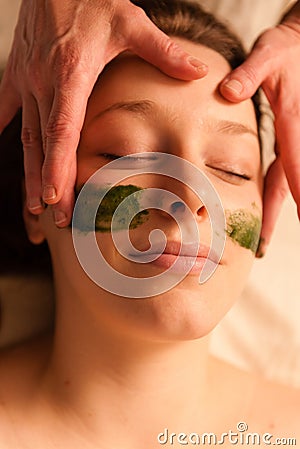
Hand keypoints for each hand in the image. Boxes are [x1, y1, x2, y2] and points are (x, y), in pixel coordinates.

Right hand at [0, 0, 206, 226]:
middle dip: (47, 183)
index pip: (62, 130)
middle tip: (55, 218)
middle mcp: (43, 83)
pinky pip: (6, 112)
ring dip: (29, 173)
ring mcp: (25, 81)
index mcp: (71, 74)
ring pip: (24, 137)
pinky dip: (7, 138)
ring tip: (34, 207)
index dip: (58, 166)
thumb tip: (198, 71)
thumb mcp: (130, 21)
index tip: (56, 198)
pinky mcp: (16, 75)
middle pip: (43, 144)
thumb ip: (162, 50)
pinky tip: (12, 164)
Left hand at [219, 3, 299, 255]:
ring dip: (277, 207)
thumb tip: (228, 91)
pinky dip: (278, 190)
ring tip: (264, 235)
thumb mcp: (267, 54)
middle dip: (291, 210)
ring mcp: (295, 138)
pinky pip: (283, 169)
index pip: (296, 161)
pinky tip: (268, 205)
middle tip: (267, 241)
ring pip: (286, 179)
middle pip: (292, 180)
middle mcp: (297, 134)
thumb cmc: (286, 49)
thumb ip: (249, 74)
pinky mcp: (289, 136)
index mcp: (292, 119)